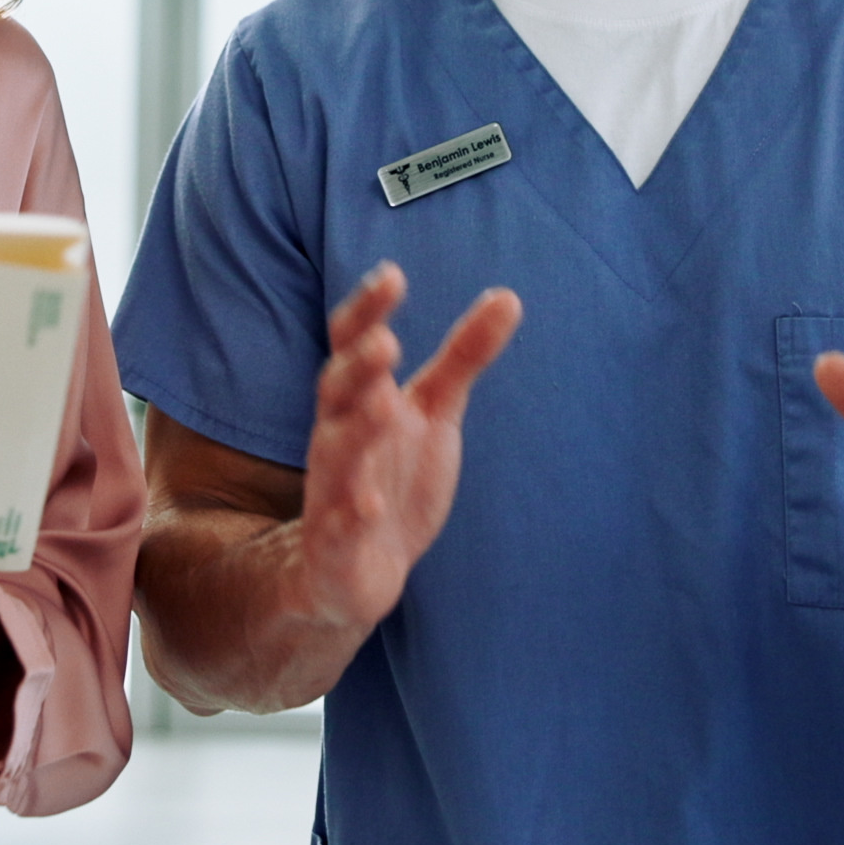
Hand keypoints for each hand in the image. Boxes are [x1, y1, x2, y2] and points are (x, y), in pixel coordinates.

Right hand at [290, 263, 521, 635]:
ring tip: (383, 405)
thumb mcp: (434, 411)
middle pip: (336, 393)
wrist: (359, 568)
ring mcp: (334, 491)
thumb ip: (463, 356)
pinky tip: (370, 507)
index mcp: (360, 400)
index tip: (392, 276)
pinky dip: (352, 516)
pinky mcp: (337, 544)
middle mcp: (339, 439)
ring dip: (356, 432)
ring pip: (337, 455)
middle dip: (358, 368)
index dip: (366, 311)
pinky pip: (340, 528)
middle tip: (388, 342)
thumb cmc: (395, 476)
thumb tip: (509, 296)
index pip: (351, 345)